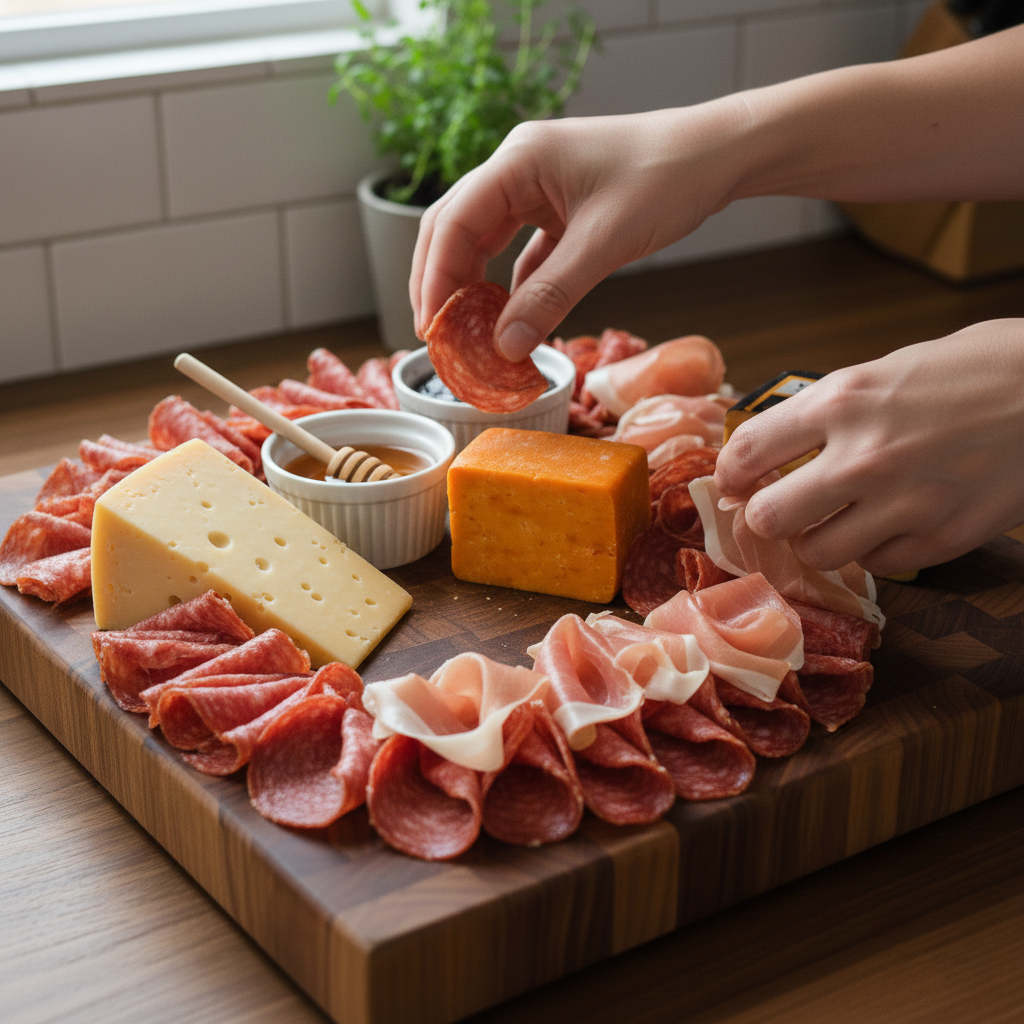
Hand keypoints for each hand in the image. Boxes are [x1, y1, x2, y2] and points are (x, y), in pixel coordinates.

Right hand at [409, 104, 749, 357]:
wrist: (716, 157)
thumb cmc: (665, 180)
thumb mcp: (603, 244)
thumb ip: (550, 296)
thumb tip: (505, 347)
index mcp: (518, 160)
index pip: (452, 222)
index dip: (434, 278)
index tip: (430, 327)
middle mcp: (517, 168)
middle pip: (455, 228)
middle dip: (440, 282)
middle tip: (434, 335)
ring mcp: (536, 187)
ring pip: (483, 240)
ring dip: (472, 286)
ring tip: (464, 332)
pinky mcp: (558, 208)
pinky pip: (520, 251)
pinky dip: (511, 285)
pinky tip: (508, 318)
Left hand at [713, 319, 1023, 576]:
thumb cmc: (977, 368)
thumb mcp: (888, 370)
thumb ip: (832, 410)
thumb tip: (784, 444)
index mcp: (843, 401)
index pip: (747, 452)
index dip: (728, 474)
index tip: (731, 483)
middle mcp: (863, 457)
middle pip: (768, 516)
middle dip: (765, 515)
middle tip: (778, 508)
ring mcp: (903, 504)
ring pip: (816, 552)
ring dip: (815, 539)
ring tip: (834, 520)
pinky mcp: (940, 540)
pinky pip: (875, 564)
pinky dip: (872, 550)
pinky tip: (889, 524)